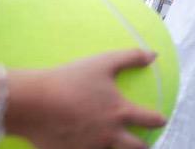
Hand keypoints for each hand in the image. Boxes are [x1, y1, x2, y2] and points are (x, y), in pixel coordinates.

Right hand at [14, 49, 165, 148]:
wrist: (32, 102)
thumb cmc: (71, 79)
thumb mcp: (104, 62)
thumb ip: (131, 57)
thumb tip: (154, 55)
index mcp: (120, 113)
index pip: (149, 119)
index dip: (158, 120)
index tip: (162, 119)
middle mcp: (109, 135)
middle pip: (135, 147)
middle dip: (142, 146)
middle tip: (143, 144)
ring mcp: (90, 147)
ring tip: (116, 146)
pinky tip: (87, 146)